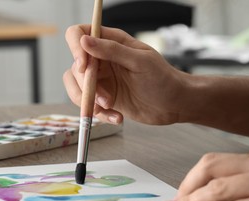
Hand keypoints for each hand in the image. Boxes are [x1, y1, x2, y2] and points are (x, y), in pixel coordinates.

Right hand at [63, 25, 184, 124]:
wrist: (173, 104)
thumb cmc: (163, 79)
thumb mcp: (140, 61)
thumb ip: (112, 50)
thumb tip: (85, 40)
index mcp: (111, 42)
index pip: (80, 35)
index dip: (76, 48)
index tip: (84, 67)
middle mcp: (102, 60)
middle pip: (75, 67)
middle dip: (86, 85)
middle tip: (105, 97)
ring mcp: (102, 80)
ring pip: (77, 88)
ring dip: (89, 101)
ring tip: (110, 107)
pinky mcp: (104, 98)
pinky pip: (89, 105)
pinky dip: (99, 114)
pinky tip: (117, 117)